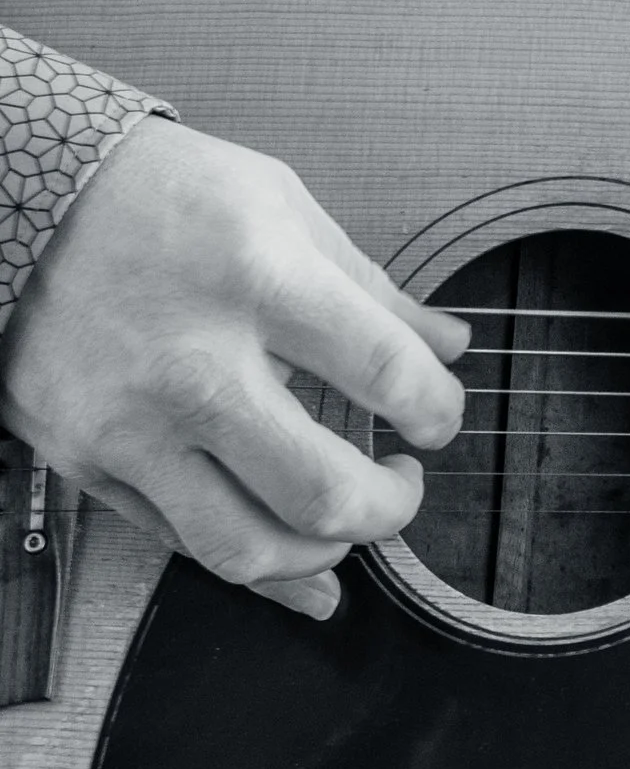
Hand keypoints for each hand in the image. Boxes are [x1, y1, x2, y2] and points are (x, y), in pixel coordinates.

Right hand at [0, 118, 469, 620]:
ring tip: (347, 525)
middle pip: (323, 489)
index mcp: (258, 279)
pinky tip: (295, 568)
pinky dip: (253, 572)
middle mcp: (194, 364)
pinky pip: (180, 544)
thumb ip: (372, 287)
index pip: (384, 371)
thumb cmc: (159, 196)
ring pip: (249, 547)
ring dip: (323, 555)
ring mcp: (133, 425)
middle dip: (392, 506)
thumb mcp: (282, 207)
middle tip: (403, 481)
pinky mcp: (88, 462)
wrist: (25, 202)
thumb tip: (447, 344)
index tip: (438, 414)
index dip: (436, 407)